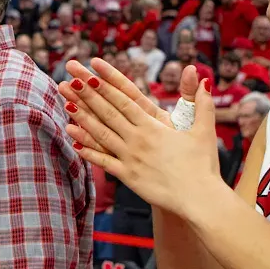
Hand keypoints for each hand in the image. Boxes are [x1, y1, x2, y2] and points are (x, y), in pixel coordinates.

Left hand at [59, 58, 220, 218]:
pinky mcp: (127, 176)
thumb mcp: (204, 130)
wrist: (199, 200)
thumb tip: (203, 76)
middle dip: (87, 93)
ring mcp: (130, 158)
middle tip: (69, 77)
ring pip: (101, 133)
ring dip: (82, 117)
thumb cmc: (203, 165)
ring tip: (65, 101)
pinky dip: (87, 149)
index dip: (107, 82)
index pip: (125, 98)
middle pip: (108, 112)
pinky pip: (103, 161)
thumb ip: (200, 102)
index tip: (92, 68)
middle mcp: (138, 139)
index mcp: (154, 125)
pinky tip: (72, 138)